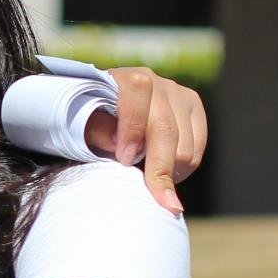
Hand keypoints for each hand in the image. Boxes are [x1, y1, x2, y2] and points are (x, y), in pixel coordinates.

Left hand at [87, 68, 206, 214]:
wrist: (108, 110)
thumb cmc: (89, 120)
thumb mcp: (81, 124)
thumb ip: (94, 130)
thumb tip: (117, 143)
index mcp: (125, 78)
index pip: (138, 94)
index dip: (132, 129)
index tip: (124, 160)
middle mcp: (157, 82)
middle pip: (166, 129)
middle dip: (157, 168)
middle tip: (153, 199)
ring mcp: (180, 94)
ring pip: (185, 146)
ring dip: (168, 172)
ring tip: (147, 179)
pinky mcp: (194, 109)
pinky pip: (197, 149)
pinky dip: (182, 169)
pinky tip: (162, 173)